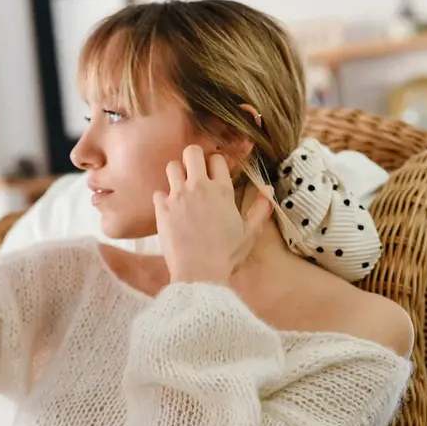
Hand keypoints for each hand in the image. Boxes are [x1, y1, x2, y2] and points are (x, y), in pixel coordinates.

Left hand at [154, 145, 273, 284]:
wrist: (199, 273)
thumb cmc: (226, 255)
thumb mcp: (250, 233)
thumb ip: (260, 209)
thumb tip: (269, 190)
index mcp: (221, 191)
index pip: (216, 159)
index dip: (215, 164)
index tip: (214, 175)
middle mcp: (199, 188)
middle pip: (191, 152)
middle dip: (193, 158)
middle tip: (194, 173)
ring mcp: (178, 197)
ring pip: (171, 166)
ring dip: (176, 174)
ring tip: (180, 188)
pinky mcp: (162, 210)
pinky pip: (158, 192)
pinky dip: (162, 198)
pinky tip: (169, 209)